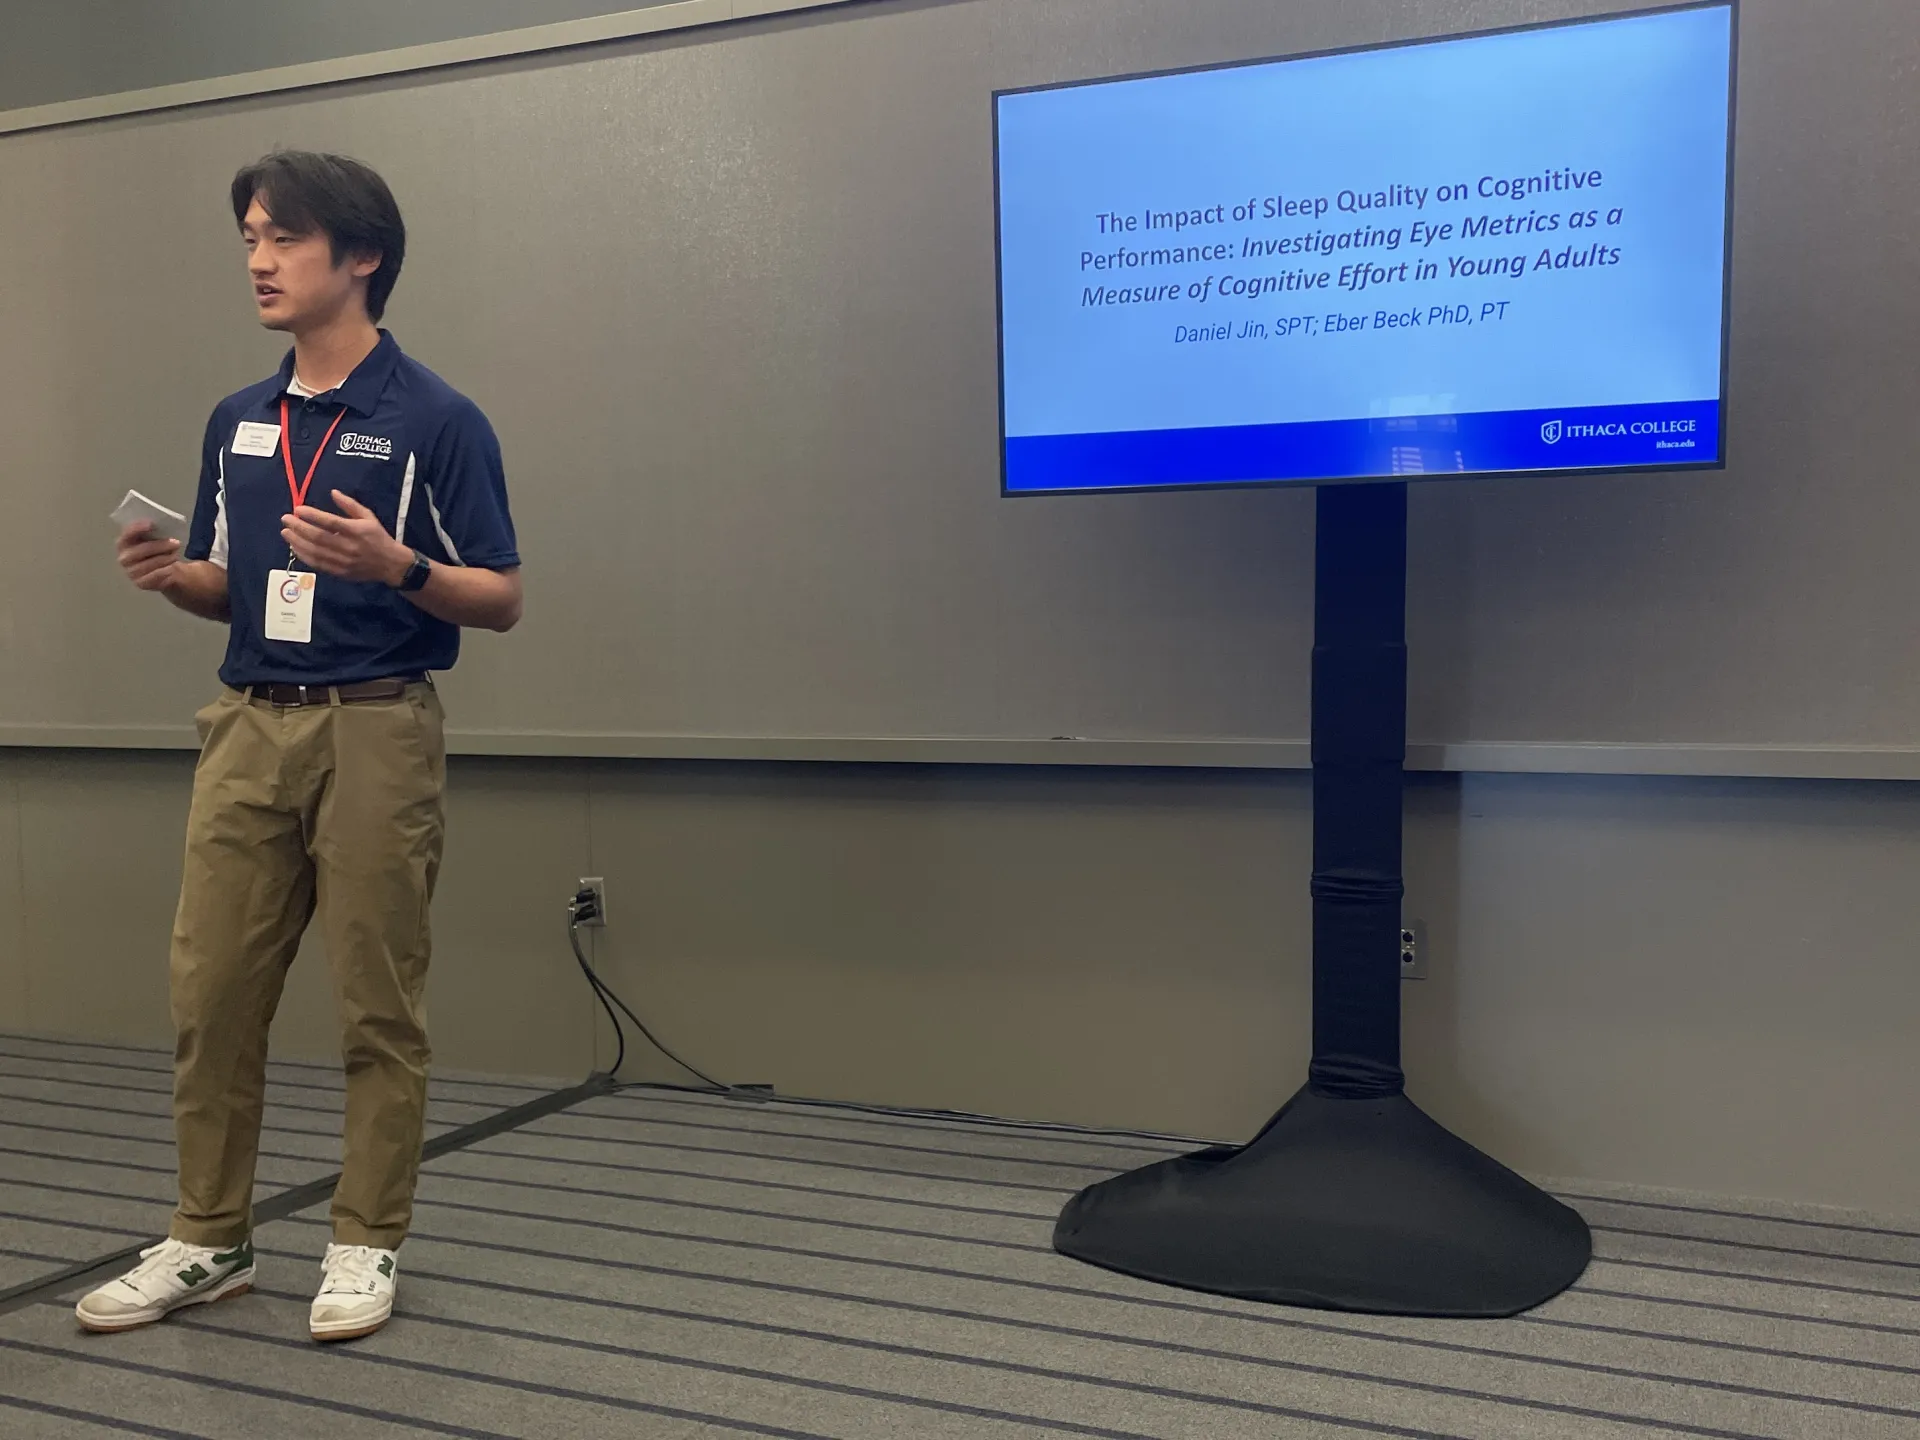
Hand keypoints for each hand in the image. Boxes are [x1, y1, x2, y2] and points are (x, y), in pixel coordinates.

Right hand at [117, 521, 182, 591]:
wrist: (161, 571)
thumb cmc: (156, 550)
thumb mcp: (153, 539)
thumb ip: (153, 532)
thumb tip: (160, 525)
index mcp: (123, 544)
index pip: (127, 534)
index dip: (137, 528)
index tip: (151, 524)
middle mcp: (124, 558)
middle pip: (141, 550)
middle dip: (160, 545)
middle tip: (176, 542)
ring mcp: (131, 572)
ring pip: (149, 564)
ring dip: (165, 558)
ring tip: (176, 555)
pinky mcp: (140, 583)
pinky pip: (154, 577)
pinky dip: (165, 571)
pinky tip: (173, 567)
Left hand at [283, 492, 410, 584]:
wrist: (390, 564)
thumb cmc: (378, 537)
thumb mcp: (369, 517)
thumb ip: (350, 505)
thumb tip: (333, 492)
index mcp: (357, 531)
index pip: (330, 522)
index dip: (312, 515)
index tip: (298, 509)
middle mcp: (349, 546)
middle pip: (318, 537)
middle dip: (299, 527)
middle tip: (286, 519)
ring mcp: (343, 561)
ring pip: (315, 551)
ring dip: (297, 541)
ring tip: (286, 532)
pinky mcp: (339, 572)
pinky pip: (318, 564)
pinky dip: (304, 555)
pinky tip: (295, 547)